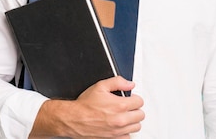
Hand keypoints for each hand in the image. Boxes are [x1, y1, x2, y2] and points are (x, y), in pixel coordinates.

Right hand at [30, 76, 144, 137]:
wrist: (74, 119)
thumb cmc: (85, 105)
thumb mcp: (100, 86)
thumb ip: (117, 82)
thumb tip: (130, 84)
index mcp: (120, 105)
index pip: (140, 101)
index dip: (134, 98)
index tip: (130, 98)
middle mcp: (121, 120)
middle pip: (141, 115)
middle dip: (135, 109)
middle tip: (127, 107)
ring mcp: (118, 131)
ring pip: (137, 126)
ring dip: (132, 120)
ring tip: (124, 116)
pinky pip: (128, 136)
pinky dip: (126, 131)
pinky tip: (119, 125)